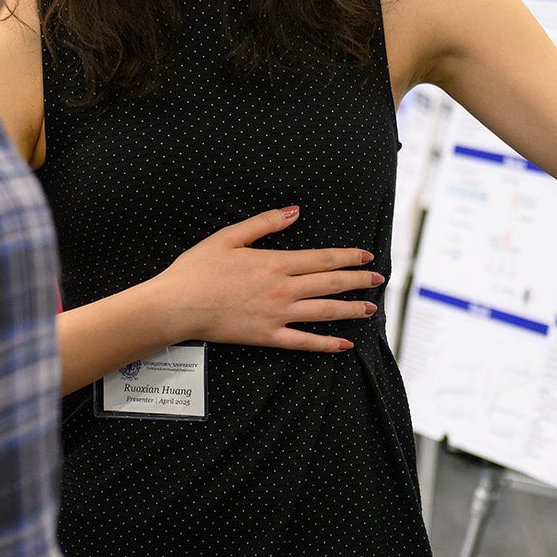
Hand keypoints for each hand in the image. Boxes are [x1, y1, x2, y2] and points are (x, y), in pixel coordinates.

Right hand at [149, 205, 382, 353]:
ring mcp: (277, 315)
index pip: (323, 259)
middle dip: (358, 281)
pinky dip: (326, 344)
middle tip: (378, 279)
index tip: (367, 255)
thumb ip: (265, 223)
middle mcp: (283, 289)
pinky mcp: (268, 337)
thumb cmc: (198, 269)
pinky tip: (344, 344)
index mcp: (275, 262)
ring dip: (350, 310)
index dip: (348, 257)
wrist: (178, 305)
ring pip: (324, 313)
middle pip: (330, 284)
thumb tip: (295, 211)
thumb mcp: (229, 236)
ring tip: (370, 309)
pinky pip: (304, 342)